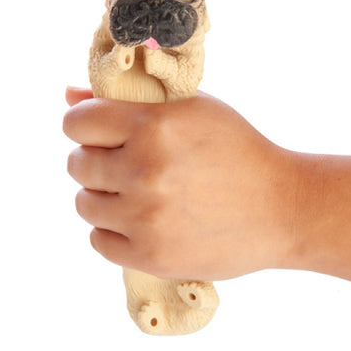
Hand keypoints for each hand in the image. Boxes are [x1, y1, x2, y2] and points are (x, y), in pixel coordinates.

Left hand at [63, 87, 298, 280]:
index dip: (83, 125)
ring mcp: (146, 218)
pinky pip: (99, 241)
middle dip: (94, 160)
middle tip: (125, 165)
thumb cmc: (239, 151)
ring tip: (137, 194)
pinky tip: (141, 222)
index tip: (98, 133)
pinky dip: (113, 231)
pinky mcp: (151, 257)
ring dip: (103, 197)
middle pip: (76, 164)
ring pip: (84, 204)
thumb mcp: (194, 109)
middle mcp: (144, 171)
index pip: (76, 122)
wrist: (282, 208)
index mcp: (154, 126)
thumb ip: (131, 99)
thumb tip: (68, 94)